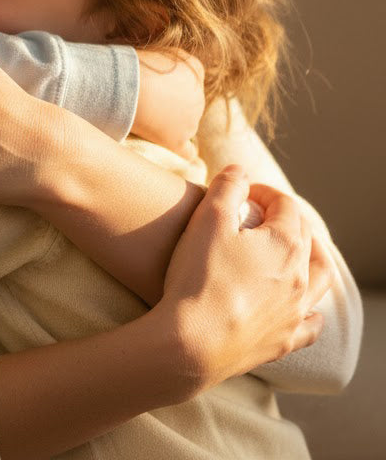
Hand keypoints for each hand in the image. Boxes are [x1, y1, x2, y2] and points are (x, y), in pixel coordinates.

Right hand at [132, 49, 204, 158]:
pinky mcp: (177, 141)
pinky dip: (184, 152)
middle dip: (173, 104)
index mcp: (196, 70)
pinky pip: (188, 152)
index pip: (190, 78)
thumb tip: (172, 76)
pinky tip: (177, 151)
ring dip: (172, 124)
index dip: (172, 83)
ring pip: (186, 125)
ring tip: (148, 119)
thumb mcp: (161, 52)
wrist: (126, 86)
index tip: (156, 84)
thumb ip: (174, 63)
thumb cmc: (134, 65)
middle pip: (190, 103)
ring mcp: (190, 121)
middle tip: (148, 101)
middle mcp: (199, 96)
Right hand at [156, 165, 330, 389]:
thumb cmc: (199, 276)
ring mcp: (295, 311)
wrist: (192, 341)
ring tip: (300, 250)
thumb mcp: (207, 218)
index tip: (242, 190)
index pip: (285, 205)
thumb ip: (226, 186)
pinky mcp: (284, 340)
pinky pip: (311, 324)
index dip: (264, 191)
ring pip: (320, 279)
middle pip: (306, 237)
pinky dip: (311, 310)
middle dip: (286, 218)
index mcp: (284, 244)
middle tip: (261, 212)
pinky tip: (304, 308)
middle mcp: (300, 277)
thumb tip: (240, 170)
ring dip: (312, 258)